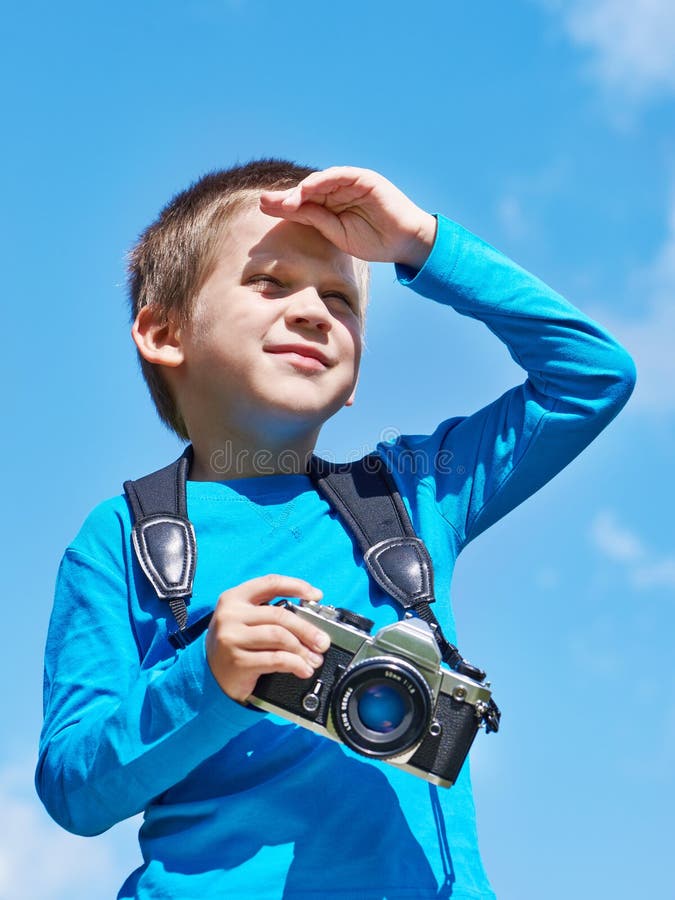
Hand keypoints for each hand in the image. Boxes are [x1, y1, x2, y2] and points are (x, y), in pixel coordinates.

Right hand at [205, 574, 329, 702]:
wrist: (208, 675)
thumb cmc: (235, 643)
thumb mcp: (245, 620)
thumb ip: (270, 613)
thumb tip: (311, 619)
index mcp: (234, 597)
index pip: (270, 583)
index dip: (297, 586)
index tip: (316, 595)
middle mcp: (230, 615)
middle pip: (280, 615)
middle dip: (307, 629)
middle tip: (323, 642)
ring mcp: (231, 638)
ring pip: (279, 637)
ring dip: (303, 649)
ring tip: (314, 659)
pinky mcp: (237, 661)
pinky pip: (275, 659)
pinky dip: (295, 664)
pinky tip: (303, 669)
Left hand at [259, 166, 436, 268]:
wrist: (404, 242)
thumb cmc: (374, 241)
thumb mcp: (337, 234)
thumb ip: (317, 220)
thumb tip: (290, 210)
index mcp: (332, 205)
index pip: (303, 202)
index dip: (284, 205)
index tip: (264, 209)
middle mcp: (338, 191)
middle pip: (306, 190)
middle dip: (285, 196)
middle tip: (263, 202)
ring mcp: (350, 183)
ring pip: (319, 181)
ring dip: (300, 190)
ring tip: (283, 202)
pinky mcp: (363, 178)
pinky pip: (339, 175)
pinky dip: (322, 181)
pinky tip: (306, 190)